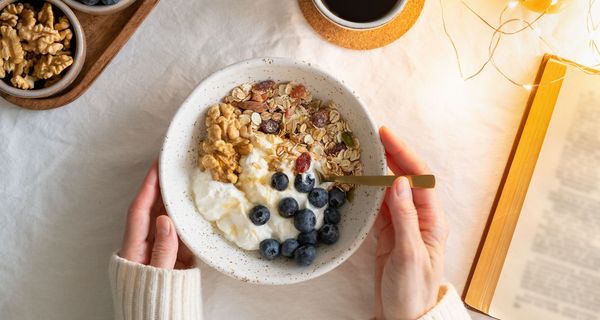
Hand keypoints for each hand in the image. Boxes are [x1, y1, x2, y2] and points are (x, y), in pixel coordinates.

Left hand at [120, 161, 193, 268]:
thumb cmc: (155, 302)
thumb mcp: (158, 276)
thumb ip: (163, 251)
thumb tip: (166, 220)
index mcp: (134, 250)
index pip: (139, 211)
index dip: (148, 187)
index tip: (156, 166)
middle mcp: (145, 245)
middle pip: (152, 210)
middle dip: (161, 187)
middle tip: (171, 165)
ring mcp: (160, 249)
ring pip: (167, 217)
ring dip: (175, 199)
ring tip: (185, 179)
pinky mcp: (176, 257)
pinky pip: (181, 231)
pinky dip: (187, 217)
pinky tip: (196, 204)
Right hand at [374, 127, 448, 319]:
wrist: (404, 316)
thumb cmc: (412, 290)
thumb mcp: (409, 255)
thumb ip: (405, 218)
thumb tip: (400, 182)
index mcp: (431, 220)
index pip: (420, 177)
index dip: (403, 154)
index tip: (386, 136)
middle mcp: (419, 217)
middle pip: (407, 177)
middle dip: (392, 155)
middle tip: (373, 136)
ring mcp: (404, 224)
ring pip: (392, 188)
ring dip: (380, 170)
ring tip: (365, 152)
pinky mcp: (389, 233)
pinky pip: (380, 205)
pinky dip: (370, 190)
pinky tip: (362, 180)